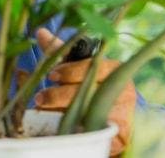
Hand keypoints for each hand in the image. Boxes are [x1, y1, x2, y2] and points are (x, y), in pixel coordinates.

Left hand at [33, 28, 136, 156]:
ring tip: (43, 111)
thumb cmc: (91, 87)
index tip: (52, 75)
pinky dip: (75, 129)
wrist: (112, 118)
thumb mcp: (76, 68)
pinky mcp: (120, 131)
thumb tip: (40, 33)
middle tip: (40, 97)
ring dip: (63, 112)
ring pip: (90, 111)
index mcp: (114, 68)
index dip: (71, 71)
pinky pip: (95, 130)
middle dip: (61, 94)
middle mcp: (123, 88)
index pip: (94, 66)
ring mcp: (124, 110)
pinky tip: (60, 127)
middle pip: (91, 90)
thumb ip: (61, 52)